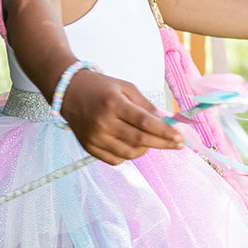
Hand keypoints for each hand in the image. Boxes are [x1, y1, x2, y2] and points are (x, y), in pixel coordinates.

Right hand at [58, 69, 184, 165]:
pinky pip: (116, 159)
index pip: (144, 122)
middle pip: (139, 140)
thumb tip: (166, 121)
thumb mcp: (126, 88)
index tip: (180, 137)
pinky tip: (132, 144)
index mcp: (113, 103)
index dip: (164, 131)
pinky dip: (129, 155)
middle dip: (163, 143)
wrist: (68, 92)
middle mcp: (102, 122)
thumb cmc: (101, 87)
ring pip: (129, 153)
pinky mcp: (89, 148)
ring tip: (151, 140)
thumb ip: (146, 105)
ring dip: (146, 149)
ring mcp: (94, 137)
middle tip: (177, 144)